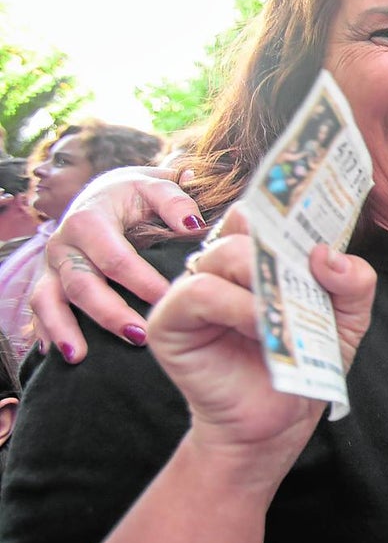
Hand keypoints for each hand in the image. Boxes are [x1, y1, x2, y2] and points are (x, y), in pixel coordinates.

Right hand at [30, 166, 205, 362]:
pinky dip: (47, 331)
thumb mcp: (155, 185)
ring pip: (49, 300)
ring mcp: (52, 264)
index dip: (142, 282)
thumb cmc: (136, 194)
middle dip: (109, 314)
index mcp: (89, 219)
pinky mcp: (47, 280)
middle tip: (141, 337)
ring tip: (80, 357)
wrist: (102, 192)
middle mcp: (64, 243)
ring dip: (64, 330)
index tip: (168, 301)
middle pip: (81, 284)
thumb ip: (175, 199)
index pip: (115, 258)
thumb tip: (193, 223)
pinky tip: (61, 355)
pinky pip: (40, 309)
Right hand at [147, 207, 375, 486]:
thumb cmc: (305, 366)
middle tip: (307, 273)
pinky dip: (237, 305)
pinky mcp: (168, 322)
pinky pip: (200, 292)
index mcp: (258, 257)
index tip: (313, 201)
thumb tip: (327, 253)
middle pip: (246, 226)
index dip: (287, 204)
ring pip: (224, 254)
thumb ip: (354, 283)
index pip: (265, 211)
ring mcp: (191, 290)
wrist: (277, 424)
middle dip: (283, 247)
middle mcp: (222, 267)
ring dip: (265, 280)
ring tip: (286, 313)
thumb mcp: (346, 322)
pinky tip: (261, 326)